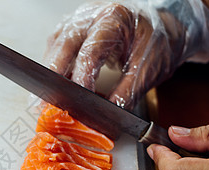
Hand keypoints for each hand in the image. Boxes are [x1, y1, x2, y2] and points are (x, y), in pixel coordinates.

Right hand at [44, 0, 208, 109]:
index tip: (77, 102)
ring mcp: (78, 21)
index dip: (80, 79)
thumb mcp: (147, 71)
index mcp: (114, 18)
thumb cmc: (156, 44)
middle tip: (46, 103)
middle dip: (54, 77)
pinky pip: (56, 49)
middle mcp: (91, 15)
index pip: (89, 51)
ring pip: (55, 47)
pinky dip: (55, 69)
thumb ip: (124, 95)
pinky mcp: (71, 30)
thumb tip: (104, 116)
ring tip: (49, 99)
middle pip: (63, 46)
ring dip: (51, 74)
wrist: (162, 30)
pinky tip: (56, 86)